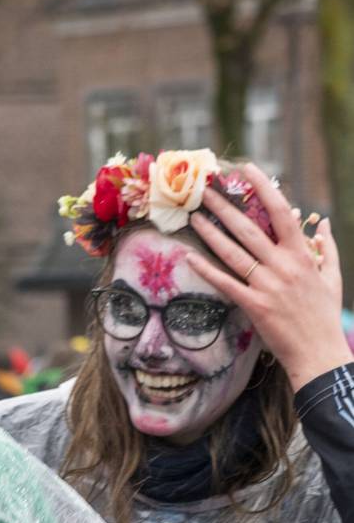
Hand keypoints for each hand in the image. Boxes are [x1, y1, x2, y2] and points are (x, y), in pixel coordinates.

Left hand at [186, 163, 351, 390]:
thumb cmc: (323, 315)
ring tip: (193, 218)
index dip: (264, 188)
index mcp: (301, 255)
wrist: (319, 352)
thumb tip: (322, 223)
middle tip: (204, 192)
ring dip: (211, 234)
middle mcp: (283, 266)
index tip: (248, 170)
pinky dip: (207, 269)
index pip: (282, 212)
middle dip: (225, 208)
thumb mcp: (332, 277)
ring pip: (234, 253)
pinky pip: (226, 284)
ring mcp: (267, 286)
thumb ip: (326, 248)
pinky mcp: (254, 306)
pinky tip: (190, 257)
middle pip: (249, 229)